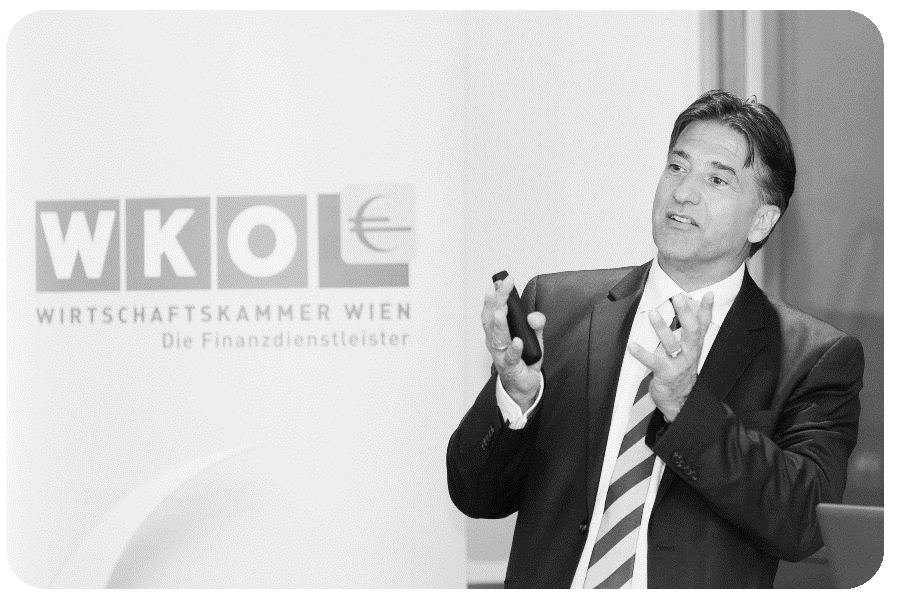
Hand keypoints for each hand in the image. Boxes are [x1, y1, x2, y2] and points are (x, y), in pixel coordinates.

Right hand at [481, 275, 545, 410]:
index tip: (505, 280)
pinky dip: (514, 349)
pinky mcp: (509, 367)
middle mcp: (495, 341)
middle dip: (494, 302)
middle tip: (498, 288)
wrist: (522, 385)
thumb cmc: (523, 359)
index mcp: (498, 330)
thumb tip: (534, 315)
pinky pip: (510, 357)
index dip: (498, 293)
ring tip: (502, 311)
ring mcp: (500, 354)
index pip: (495, 307)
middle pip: (491, 319)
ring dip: (499, 324)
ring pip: (497, 337)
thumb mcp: (533, 337)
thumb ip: (536, 324)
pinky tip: (518, 341)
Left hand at [627, 292, 713, 421]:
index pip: (703, 324)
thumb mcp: (688, 349)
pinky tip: (633, 346)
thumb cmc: (681, 370)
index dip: (707, 309)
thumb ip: (686, 330)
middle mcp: (689, 352)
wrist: (680, 400)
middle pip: (691, 330)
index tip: (708, 293)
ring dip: (662, 328)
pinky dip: (642, 354)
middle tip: (678, 297)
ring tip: (654, 314)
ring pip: (672, 344)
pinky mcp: (665, 373)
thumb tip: (686, 306)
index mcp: (694, 344)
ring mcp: (678, 363)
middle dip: (685, 313)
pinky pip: (653, 362)